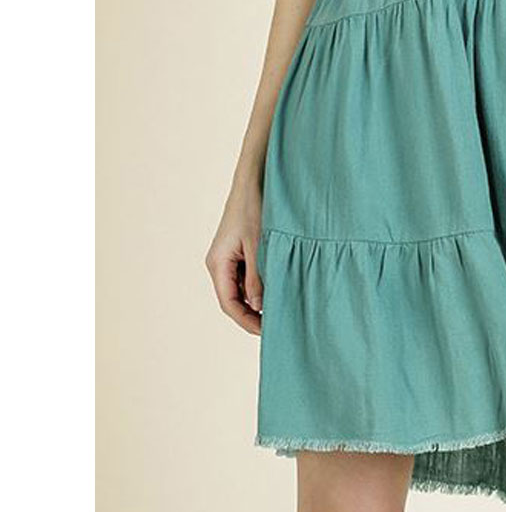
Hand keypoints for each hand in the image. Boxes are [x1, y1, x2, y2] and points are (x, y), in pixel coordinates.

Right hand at [205, 183, 263, 335]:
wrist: (252, 179)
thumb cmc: (254, 208)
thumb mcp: (259, 245)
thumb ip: (258, 277)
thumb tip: (258, 306)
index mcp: (218, 264)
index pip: (229, 304)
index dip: (247, 321)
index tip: (266, 332)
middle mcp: (218, 262)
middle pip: (233, 298)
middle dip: (252, 313)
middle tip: (275, 324)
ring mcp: (227, 255)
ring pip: (240, 287)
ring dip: (257, 298)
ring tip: (280, 306)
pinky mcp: (236, 249)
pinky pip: (245, 274)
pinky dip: (259, 282)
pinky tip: (276, 285)